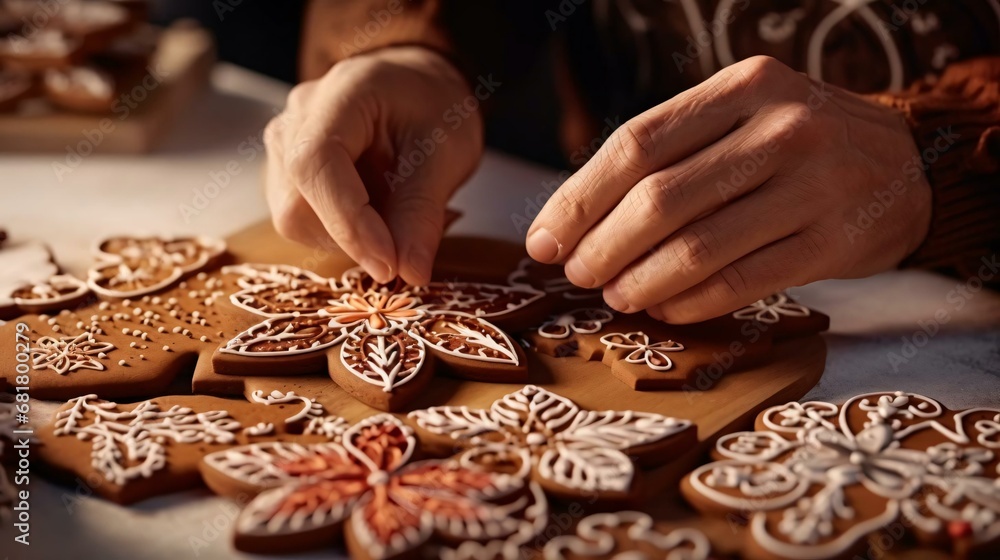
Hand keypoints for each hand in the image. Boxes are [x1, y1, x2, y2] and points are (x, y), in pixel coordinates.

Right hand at [265, 46, 482, 284]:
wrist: (415, 88)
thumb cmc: (433, 108)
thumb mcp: (448, 152)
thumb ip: (423, 211)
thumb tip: (410, 274)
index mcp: (340, 94)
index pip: (315, 163)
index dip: (348, 222)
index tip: (388, 265)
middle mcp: (295, 119)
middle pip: (297, 204)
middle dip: (353, 239)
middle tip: (410, 242)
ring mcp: (282, 148)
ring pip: (297, 221)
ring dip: (351, 240)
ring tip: (402, 217)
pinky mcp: (285, 175)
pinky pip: (305, 223)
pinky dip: (346, 234)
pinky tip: (381, 215)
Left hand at [526, 56, 931, 322]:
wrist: (906, 165)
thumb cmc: (794, 145)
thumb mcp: (739, 117)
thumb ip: (670, 154)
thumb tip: (577, 220)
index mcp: (741, 87)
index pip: (637, 144)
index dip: (579, 199)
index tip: (544, 240)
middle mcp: (781, 128)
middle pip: (661, 198)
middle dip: (603, 246)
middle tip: (577, 275)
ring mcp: (813, 185)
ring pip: (699, 247)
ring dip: (641, 280)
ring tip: (614, 296)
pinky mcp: (835, 240)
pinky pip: (743, 282)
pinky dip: (691, 302)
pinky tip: (665, 307)